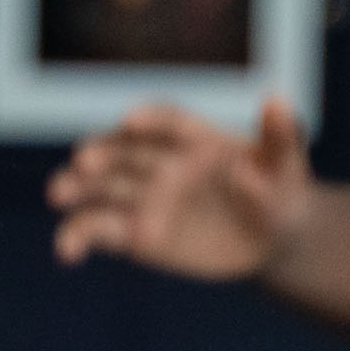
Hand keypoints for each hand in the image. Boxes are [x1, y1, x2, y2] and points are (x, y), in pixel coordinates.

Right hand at [45, 99, 313, 279]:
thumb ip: (282, 135)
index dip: (151, 121)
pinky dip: (78, 238)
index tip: (131, 121)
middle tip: (83, 161)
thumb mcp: (291, 166)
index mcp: (196, 139)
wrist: (271, 240)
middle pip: (125, 153)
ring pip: (102, 189)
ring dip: (77, 189)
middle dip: (103, 154)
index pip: (168, 124)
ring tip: (58, 194)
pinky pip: (99, 231)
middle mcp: (162, 162)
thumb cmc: (284, 193)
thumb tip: (277, 98)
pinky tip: (66, 252)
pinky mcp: (133, 233)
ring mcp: (144, 197)